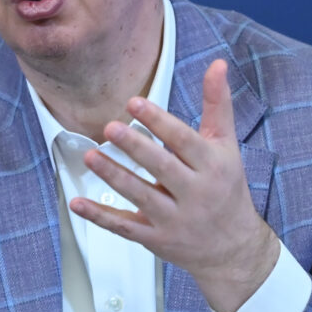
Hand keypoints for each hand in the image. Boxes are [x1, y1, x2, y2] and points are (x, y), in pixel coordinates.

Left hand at [69, 59, 278, 311]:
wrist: (234, 248)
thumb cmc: (227, 187)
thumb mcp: (226, 145)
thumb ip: (217, 104)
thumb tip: (217, 63)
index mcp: (213, 166)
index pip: (183, 140)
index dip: (159, 121)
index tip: (134, 103)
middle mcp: (195, 193)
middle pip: (162, 168)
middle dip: (135, 148)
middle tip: (110, 127)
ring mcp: (175, 219)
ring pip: (140, 196)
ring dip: (114, 176)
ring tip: (92, 155)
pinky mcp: (156, 240)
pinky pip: (125, 227)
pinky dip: (99, 216)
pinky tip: (77, 202)